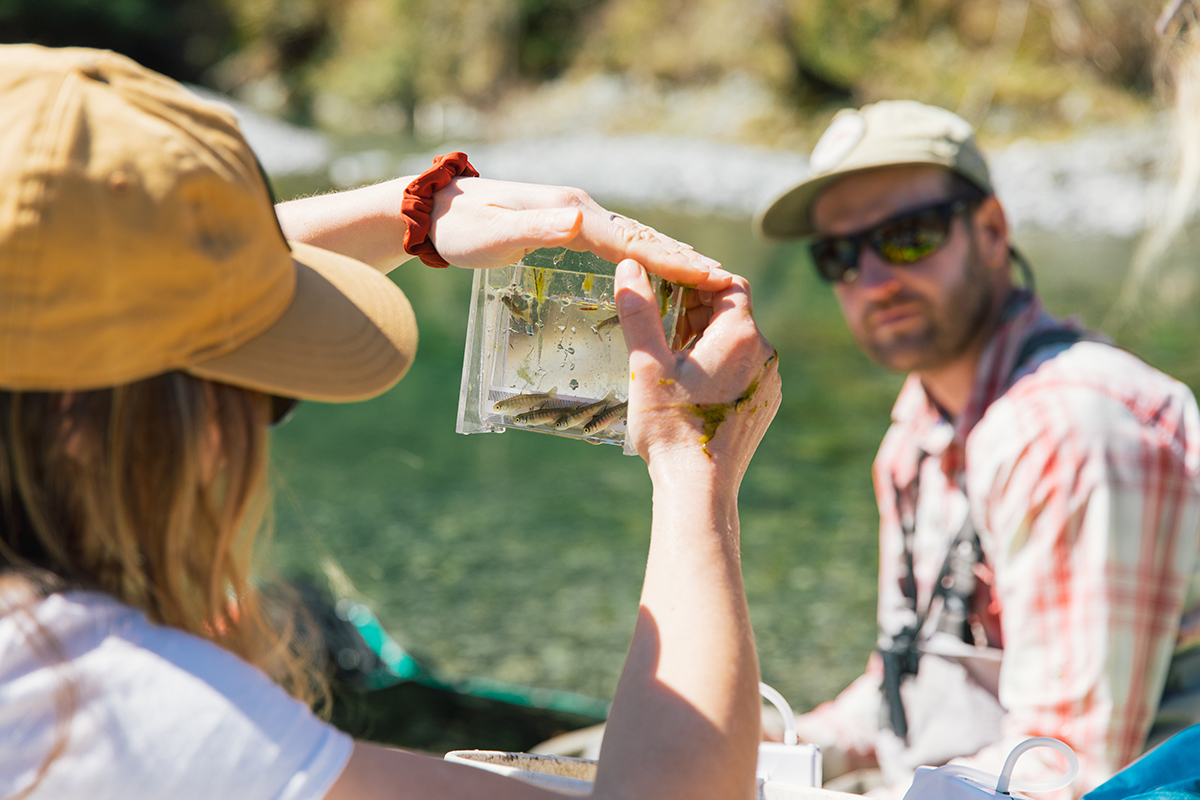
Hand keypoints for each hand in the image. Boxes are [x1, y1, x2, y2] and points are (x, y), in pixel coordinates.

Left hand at [429, 178, 733, 291]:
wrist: (434, 211)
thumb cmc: (460, 228)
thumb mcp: (494, 234)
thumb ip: (535, 231)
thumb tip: (582, 224)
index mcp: (572, 211)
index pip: (630, 241)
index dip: (670, 260)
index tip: (707, 275)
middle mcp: (581, 209)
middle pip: (643, 237)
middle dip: (685, 259)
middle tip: (726, 280)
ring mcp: (577, 217)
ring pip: (635, 240)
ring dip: (673, 258)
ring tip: (709, 276)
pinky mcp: (569, 229)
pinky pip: (619, 247)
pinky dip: (647, 259)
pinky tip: (660, 275)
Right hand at [615, 259, 780, 483]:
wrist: (699, 487)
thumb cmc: (672, 425)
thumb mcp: (647, 364)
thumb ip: (639, 311)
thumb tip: (629, 265)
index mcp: (741, 336)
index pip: (727, 283)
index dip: (696, 281)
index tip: (666, 291)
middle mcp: (764, 355)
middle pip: (732, 313)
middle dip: (696, 313)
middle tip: (660, 325)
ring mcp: (768, 383)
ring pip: (736, 344)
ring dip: (705, 342)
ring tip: (670, 359)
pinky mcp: (763, 405)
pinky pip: (742, 371)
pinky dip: (718, 368)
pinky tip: (689, 387)